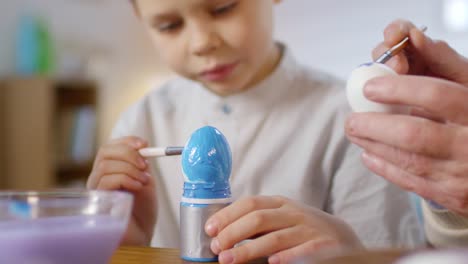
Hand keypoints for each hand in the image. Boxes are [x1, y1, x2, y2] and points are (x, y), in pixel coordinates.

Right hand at [87, 136, 156, 244]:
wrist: (143, 232)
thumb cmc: (143, 208)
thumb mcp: (145, 178)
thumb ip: (141, 163)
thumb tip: (141, 146)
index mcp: (110, 169)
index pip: (110, 147)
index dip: (126, 141)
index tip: (144, 144)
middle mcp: (98, 178)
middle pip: (104, 152)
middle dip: (128, 153)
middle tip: (145, 164)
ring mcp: (96, 190)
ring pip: (105, 166)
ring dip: (129, 169)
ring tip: (143, 180)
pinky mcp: (97, 202)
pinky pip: (105, 182)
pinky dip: (126, 179)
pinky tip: (138, 187)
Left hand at [204, 196, 361, 263]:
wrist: (342, 239)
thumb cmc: (303, 229)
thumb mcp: (281, 218)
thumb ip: (258, 222)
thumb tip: (222, 231)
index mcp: (280, 204)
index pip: (250, 204)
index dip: (228, 215)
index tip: (210, 229)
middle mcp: (293, 213)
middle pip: (258, 219)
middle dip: (233, 232)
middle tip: (217, 248)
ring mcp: (308, 228)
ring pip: (274, 237)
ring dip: (248, 250)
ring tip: (229, 260)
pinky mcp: (322, 245)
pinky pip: (302, 250)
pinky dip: (286, 256)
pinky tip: (272, 263)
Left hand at [345, 19, 467, 215]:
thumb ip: (449, 67)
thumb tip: (415, 39)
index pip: (437, 96)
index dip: (399, 90)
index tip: (370, 88)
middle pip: (414, 134)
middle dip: (374, 126)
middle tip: (351, 119)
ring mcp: (462, 175)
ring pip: (408, 160)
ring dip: (373, 145)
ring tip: (354, 132)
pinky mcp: (453, 196)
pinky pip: (412, 183)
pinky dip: (385, 168)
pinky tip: (369, 154)